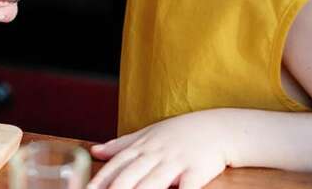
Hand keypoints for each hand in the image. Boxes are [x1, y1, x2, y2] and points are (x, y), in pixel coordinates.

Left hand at [88, 111, 231, 188]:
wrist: (217, 127)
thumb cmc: (179, 133)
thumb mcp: (147, 134)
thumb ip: (120, 145)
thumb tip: (94, 150)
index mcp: (142, 147)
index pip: (116, 165)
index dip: (100, 179)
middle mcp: (155, 154)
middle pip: (130, 176)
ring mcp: (175, 162)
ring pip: (153, 183)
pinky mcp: (196, 171)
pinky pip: (187, 188)